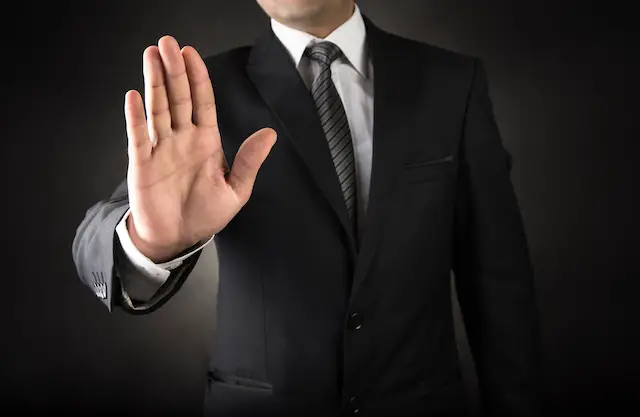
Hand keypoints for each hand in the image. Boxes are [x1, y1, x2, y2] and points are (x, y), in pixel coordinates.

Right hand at [124, 35, 276, 261]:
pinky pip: (138, 137)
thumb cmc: (205, 214)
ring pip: (157, 109)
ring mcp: (161, 149)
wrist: (177, 238)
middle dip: (173, 71)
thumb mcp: (236, 190)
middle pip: (177, 98)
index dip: (197, 78)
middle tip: (168, 43)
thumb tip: (270, 133)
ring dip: (154, 83)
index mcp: (205, 141)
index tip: (191, 54)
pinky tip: (134, 96)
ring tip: (151, 56)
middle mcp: (182, 139)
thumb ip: (249, 161)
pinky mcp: (142, 164)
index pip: (202, 102)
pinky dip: (136, 118)